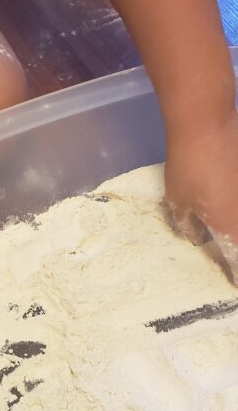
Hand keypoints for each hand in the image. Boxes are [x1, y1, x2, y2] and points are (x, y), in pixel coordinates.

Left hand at [165, 109, 237, 282]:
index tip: (232, 287)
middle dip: (236, 255)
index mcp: (232, 230)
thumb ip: (189, 225)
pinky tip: (228, 201)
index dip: (235, 276)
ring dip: (234, 230)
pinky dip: (234, 204)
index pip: (237, 263)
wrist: (208, 124)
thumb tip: (198, 237)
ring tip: (227, 233)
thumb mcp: (179, 202)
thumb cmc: (188, 168)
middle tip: (230, 261)